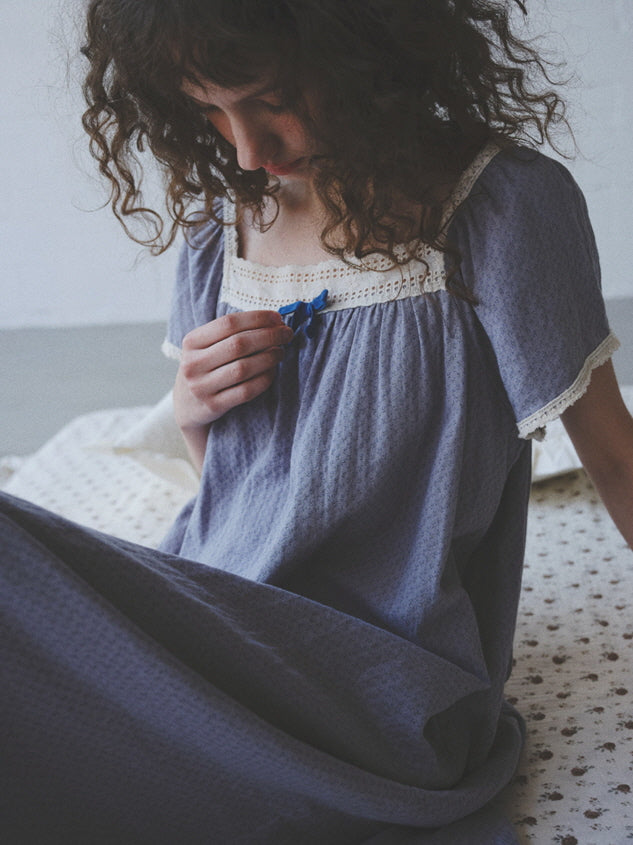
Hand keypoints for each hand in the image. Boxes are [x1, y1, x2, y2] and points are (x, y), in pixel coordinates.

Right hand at [174, 310, 293, 432]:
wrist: (188, 406)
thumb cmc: (206, 368)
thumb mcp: (206, 347)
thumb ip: (231, 334)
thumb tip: (272, 321)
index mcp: (192, 342)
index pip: (228, 323)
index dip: (257, 318)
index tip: (277, 318)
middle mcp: (193, 364)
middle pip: (238, 344)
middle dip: (269, 336)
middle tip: (286, 334)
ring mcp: (202, 387)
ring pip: (243, 368)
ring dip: (268, 358)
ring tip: (280, 352)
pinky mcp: (213, 406)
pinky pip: (246, 391)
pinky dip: (264, 379)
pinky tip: (272, 372)